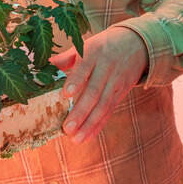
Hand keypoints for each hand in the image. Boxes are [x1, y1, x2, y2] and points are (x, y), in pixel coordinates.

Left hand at [51, 26, 147, 142]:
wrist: (138, 45)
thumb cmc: (104, 46)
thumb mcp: (87, 45)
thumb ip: (66, 57)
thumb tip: (44, 66)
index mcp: (94, 53)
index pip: (85, 68)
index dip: (76, 81)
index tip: (65, 94)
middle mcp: (107, 69)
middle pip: (94, 92)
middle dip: (81, 112)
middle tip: (67, 128)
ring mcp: (116, 82)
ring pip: (103, 105)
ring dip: (89, 124)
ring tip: (76, 139)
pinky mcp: (122, 93)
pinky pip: (110, 111)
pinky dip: (99, 125)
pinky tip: (88, 136)